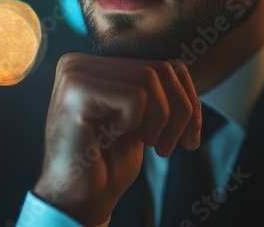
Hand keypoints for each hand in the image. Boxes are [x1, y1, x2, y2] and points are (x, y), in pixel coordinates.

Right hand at [33, 53, 201, 224]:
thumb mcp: (140, 116)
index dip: (187, 99)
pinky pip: (135, 96)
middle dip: (181, 111)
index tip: (190, 136)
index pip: (162, 64)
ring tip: (149, 144)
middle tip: (171, 147)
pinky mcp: (76, 91)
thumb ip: (154, 88)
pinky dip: (137, 122)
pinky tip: (116, 135)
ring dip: (161, 121)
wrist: (77, 200)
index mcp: (93, 63)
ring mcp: (74, 73)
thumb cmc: (107, 161)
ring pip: (150, 79)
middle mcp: (79, 62)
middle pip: (159, 69)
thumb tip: (182, 69)